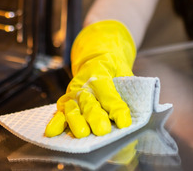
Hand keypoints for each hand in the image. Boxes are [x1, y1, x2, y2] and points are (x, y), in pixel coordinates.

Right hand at [45, 20, 135, 137]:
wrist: (95, 58)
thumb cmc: (113, 68)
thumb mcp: (123, 70)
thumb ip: (129, 86)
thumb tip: (140, 107)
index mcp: (100, 73)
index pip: (109, 93)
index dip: (116, 108)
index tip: (124, 122)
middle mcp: (84, 84)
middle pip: (89, 102)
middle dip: (95, 117)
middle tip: (102, 130)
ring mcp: (72, 93)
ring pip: (72, 108)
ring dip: (76, 122)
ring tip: (82, 133)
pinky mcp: (65, 102)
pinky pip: (59, 113)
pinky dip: (56, 123)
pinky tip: (53, 132)